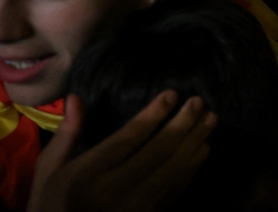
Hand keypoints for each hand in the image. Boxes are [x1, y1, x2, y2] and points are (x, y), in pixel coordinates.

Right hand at [27, 91, 214, 211]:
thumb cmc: (52, 202)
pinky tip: (203, 149)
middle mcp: (116, 189)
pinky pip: (176, 189)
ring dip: (196, 142)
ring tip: (210, 119)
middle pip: (160, 150)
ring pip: (174, 169)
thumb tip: (78, 97)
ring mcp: (136, 206)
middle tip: (199, 102)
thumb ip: (67, 133)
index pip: (130, 138)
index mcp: (90, 173)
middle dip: (183, 123)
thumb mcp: (49, 169)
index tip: (172, 94)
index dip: (154, 114)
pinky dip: (193, 167)